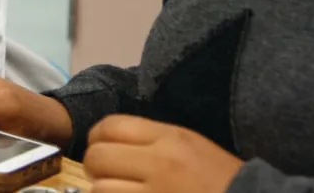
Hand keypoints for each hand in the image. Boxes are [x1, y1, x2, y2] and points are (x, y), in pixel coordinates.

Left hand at [85, 116, 242, 192]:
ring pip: (100, 188)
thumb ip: (150, 140)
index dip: (97, 138)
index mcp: (170, 138)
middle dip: (94, 167)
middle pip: (98, 156)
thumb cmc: (219, 178)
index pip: (110, 126)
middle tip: (103, 175)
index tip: (100, 149)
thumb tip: (108, 142)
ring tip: (116, 192)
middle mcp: (160, 162)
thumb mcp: (189, 146)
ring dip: (103, 191)